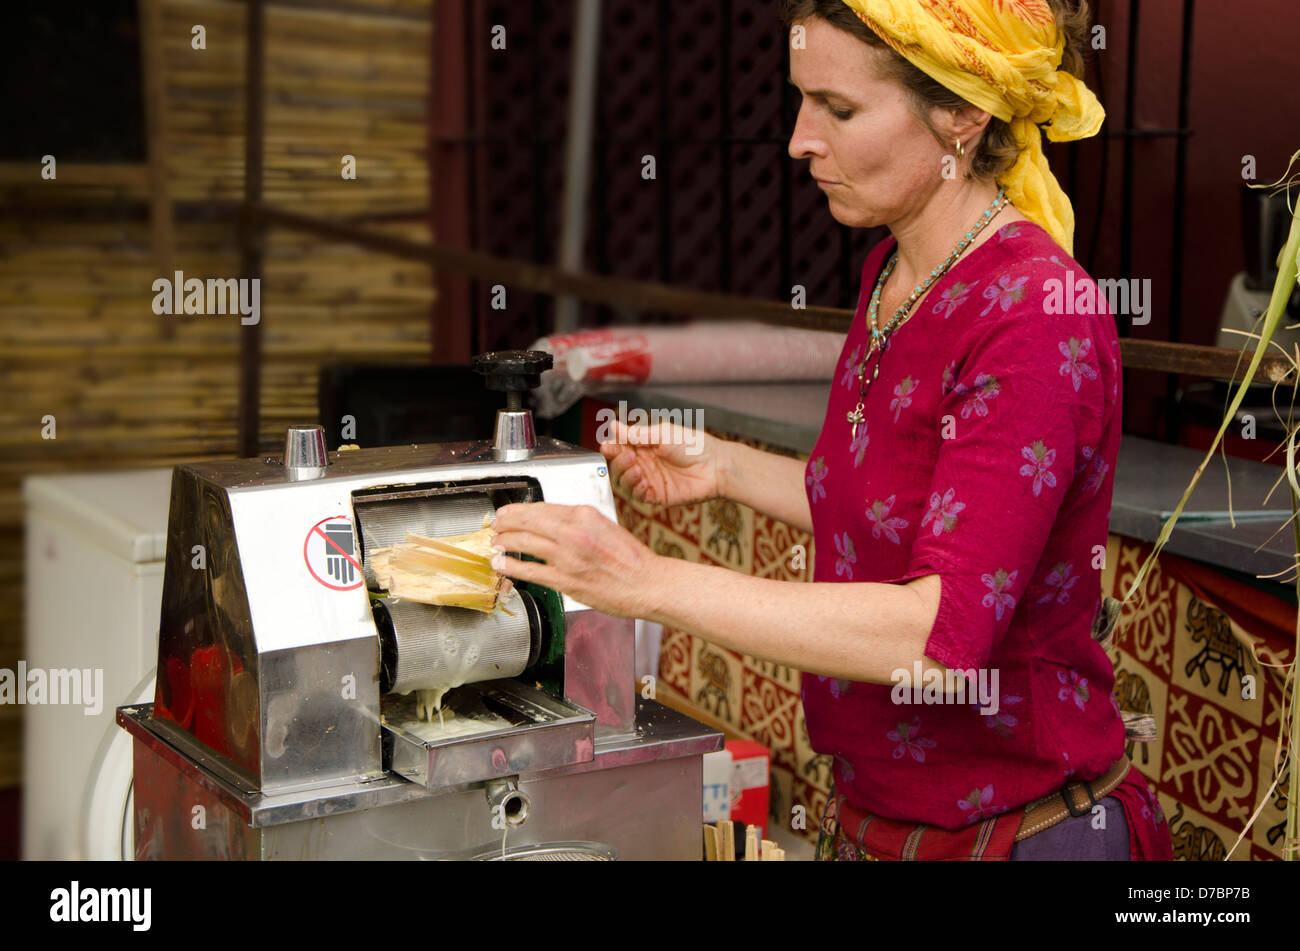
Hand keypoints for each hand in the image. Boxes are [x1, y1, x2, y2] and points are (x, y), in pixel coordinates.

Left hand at [488, 502, 663, 619]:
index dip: (519, 510)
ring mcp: (568, 557)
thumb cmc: (632, 559)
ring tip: (496, 544)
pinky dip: (511, 566)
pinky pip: (530, 570)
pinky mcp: (565, 580)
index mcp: (584, 515)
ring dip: (504, 542)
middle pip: (527, 521)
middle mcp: (574, 532)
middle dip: (505, 522)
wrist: (649, 584)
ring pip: (524, 543)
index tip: (509, 513)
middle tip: (495, 525)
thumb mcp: (605, 527)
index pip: (541, 507)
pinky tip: (502, 565)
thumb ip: (578, 523)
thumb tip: (552, 523)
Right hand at [598, 418, 724, 507]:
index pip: (620, 447)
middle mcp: (645, 463)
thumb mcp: (662, 434)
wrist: (715, 466)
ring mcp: (650, 480)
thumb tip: (613, 426)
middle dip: (618, 461)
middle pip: (619, 465)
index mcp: (645, 446)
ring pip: (625, 481)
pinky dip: (635, 488)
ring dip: (625, 474)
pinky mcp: (657, 495)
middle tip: (628, 456)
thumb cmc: (694, 445)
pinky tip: (642, 480)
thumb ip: (637, 434)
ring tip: (636, 468)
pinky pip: (638, 495)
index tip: (608, 446)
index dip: (612, 447)